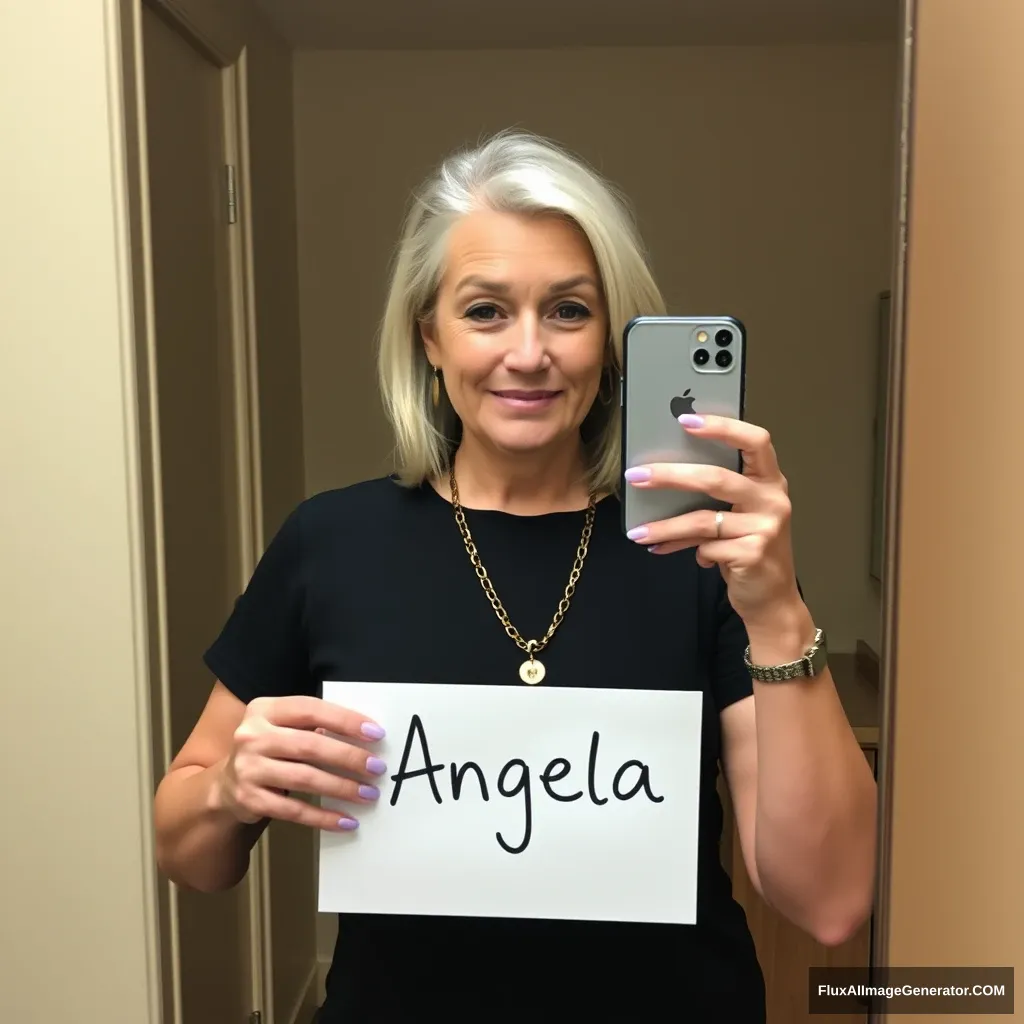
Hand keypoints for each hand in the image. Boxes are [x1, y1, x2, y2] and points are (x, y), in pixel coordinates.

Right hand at [216, 695, 386, 831]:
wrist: (225, 786)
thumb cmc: (269, 750)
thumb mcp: (282, 727)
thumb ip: (314, 725)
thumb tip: (366, 736)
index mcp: (264, 709)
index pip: (310, 710)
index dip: (345, 720)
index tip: (376, 734)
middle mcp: (251, 736)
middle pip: (309, 746)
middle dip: (349, 757)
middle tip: (377, 767)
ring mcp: (248, 769)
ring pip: (305, 778)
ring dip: (342, 787)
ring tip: (369, 794)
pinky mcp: (249, 800)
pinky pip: (294, 811)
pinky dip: (323, 817)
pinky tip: (346, 820)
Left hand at [624, 414, 800, 626]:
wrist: (772, 600)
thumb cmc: (749, 548)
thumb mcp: (740, 515)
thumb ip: (716, 494)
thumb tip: (662, 476)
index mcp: (770, 481)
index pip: (755, 441)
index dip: (722, 426)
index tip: (685, 420)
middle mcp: (773, 500)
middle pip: (716, 478)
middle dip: (670, 475)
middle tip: (636, 476)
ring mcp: (766, 528)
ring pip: (703, 519)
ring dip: (664, 526)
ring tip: (637, 531)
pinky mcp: (752, 555)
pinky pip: (705, 547)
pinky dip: (680, 548)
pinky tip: (663, 550)